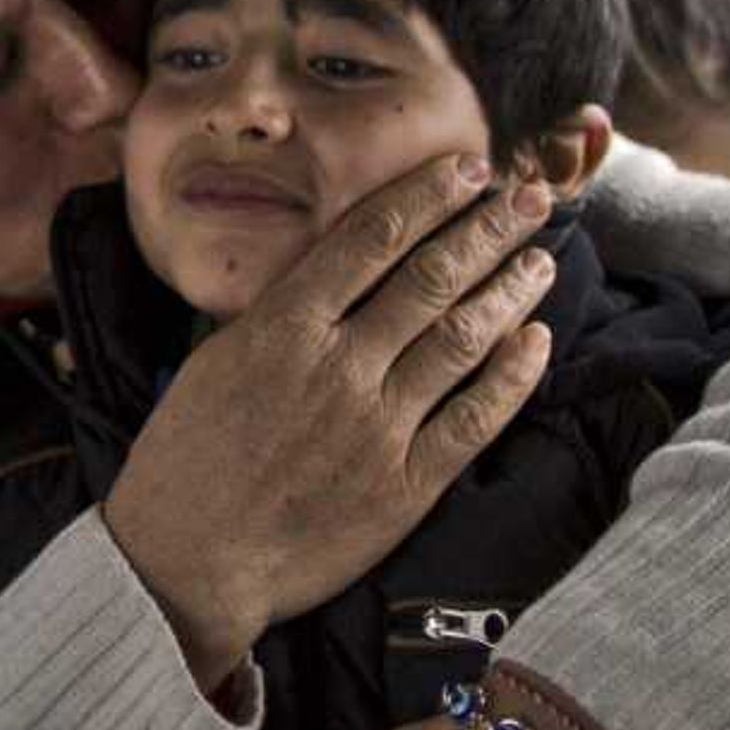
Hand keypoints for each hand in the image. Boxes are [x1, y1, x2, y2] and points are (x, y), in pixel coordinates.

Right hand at [102, 154, 558, 684]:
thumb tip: (331, 266)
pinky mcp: (405, 486)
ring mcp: (376, 426)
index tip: (468, 166)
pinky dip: (512, 376)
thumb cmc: (188, 458)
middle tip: (532, 196)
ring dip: (509, 291)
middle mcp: (336, 367)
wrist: (187, 563)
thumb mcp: (213, 361)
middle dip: (487, 228)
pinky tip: (535, 342)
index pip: (370, 239)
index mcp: (282, 328)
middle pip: (429, 278)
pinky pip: (474, 419)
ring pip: (462, 339)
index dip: (427, 196)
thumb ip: (277, 314)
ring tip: (542, 257)